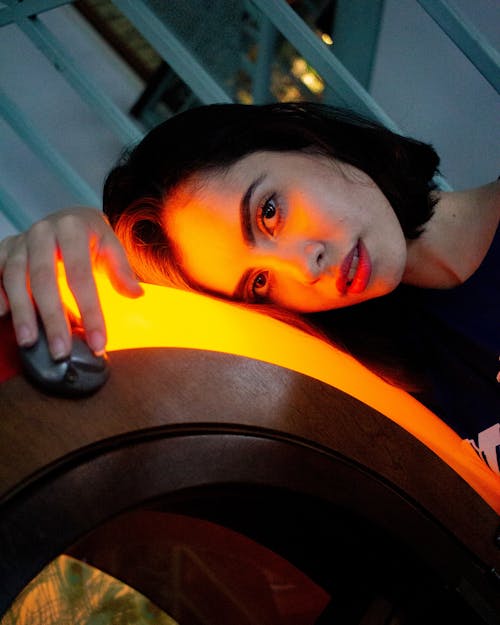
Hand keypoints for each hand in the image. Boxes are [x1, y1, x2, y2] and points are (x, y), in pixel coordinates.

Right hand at [0, 207, 142, 358]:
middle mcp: (42, 232)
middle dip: (53, 319)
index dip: (90, 311)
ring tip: (30, 343)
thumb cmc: (92, 238)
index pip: (81, 275)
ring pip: (15, 278)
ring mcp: (20, 241)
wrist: (67, 218)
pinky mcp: (4, 250)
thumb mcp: (111, 247)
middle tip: (61, 352)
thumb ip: (121, 270)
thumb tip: (136, 294)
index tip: (98, 343)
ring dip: (23, 314)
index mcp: (73, 228)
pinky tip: (3, 316)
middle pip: (44, 279)